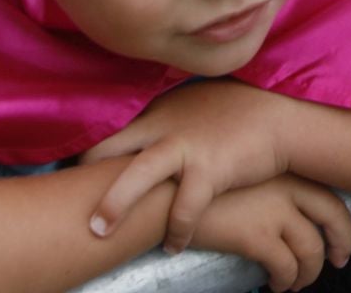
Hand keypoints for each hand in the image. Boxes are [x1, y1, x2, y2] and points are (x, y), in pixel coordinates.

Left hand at [82, 80, 291, 253]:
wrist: (285, 117)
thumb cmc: (245, 110)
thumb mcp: (199, 104)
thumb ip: (169, 119)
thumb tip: (148, 133)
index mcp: (160, 112)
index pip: (110, 132)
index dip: (86, 156)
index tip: (71, 175)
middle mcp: (166, 127)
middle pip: (109, 150)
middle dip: (84, 176)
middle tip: (66, 201)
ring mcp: (187, 148)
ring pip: (137, 177)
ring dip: (115, 207)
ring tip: (99, 232)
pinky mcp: (211, 170)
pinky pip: (184, 208)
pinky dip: (176, 230)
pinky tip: (173, 245)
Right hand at [192, 174, 350, 292]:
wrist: (166, 192)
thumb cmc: (200, 187)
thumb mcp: (243, 176)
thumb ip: (269, 190)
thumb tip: (286, 217)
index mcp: (287, 170)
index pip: (330, 196)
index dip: (341, 222)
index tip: (340, 240)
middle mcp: (288, 187)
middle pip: (334, 218)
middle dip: (341, 244)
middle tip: (338, 260)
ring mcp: (274, 211)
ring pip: (311, 250)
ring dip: (308, 272)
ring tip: (296, 283)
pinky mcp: (255, 236)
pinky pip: (285, 267)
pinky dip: (285, 280)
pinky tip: (276, 286)